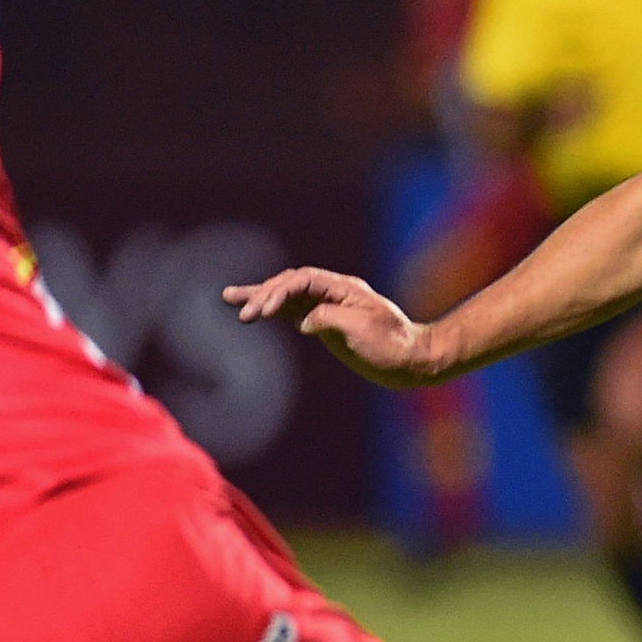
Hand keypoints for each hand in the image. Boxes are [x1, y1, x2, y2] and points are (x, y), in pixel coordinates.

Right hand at [223, 267, 441, 386]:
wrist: (413, 360)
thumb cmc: (393, 347)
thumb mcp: (363, 332)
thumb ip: (330, 320)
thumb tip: (304, 321)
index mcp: (345, 289)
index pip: (303, 281)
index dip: (279, 293)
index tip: (263, 312)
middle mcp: (335, 292)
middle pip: (291, 284)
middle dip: (264, 295)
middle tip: (242, 312)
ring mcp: (329, 305)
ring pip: (288, 296)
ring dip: (259, 297)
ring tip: (228, 298)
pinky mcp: (325, 321)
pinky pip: (294, 311)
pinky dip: (273, 311)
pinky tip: (255, 312)